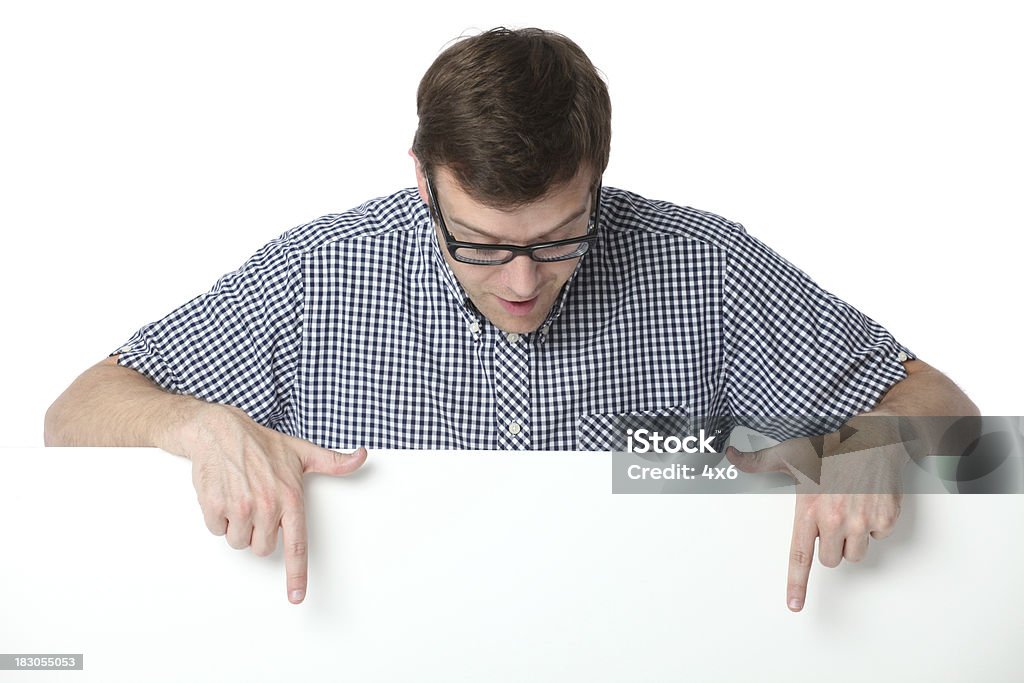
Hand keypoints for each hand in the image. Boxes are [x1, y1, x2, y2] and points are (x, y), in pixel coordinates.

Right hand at [170, 402, 366, 603]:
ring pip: (239, 542)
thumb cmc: (261, 443)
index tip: (297, 597)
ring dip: (238, 526)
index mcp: (290, 498)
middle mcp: (266, 506)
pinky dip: (219, 518)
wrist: (220, 430)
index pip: (297, 545)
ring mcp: (240, 507)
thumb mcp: (302, 452)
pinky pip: (217, 530)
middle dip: (259, 533)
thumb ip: (333, 462)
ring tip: (241, 497)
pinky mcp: (215, 506)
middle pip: (262, 548)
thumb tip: (361, 457)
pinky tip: (225, 495)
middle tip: (258, 506)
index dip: (297, 574)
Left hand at [726, 421, 908, 611]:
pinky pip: (877, 539)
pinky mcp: (885, 520)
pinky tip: (868, 502)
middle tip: (831, 517)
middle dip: (829, 545)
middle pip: (829, 560)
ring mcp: (862, 521)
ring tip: (849, 508)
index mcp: (809, 509)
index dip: (797, 583)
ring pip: (854, 554)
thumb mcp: (790, 453)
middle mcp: (835, 519)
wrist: (874, 437)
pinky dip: (873, 526)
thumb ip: (758, 462)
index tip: (795, 605)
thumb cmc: (832, 447)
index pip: (800, 556)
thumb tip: (731, 455)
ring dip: (851, 540)